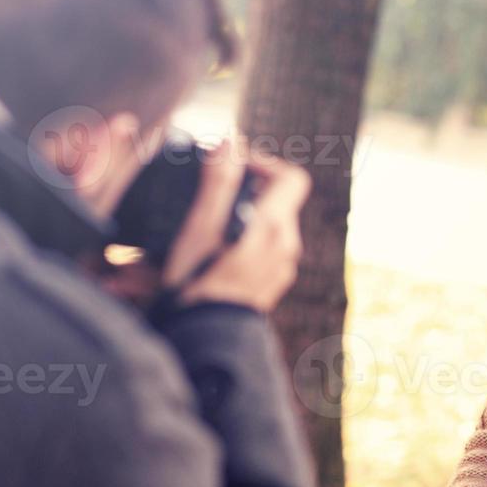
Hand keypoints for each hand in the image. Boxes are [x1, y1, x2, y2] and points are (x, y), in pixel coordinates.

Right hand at [164, 138, 309, 312]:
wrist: (206, 345)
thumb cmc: (199, 285)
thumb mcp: (200, 229)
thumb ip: (217, 182)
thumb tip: (230, 141)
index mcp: (274, 227)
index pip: (290, 177)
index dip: (263, 164)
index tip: (232, 167)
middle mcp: (285, 247)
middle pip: (272, 202)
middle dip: (238, 194)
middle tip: (205, 197)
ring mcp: (280, 269)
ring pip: (261, 229)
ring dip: (231, 221)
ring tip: (196, 231)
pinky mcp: (268, 287)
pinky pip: (256, 254)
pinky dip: (233, 246)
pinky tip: (203, 256)